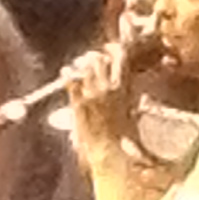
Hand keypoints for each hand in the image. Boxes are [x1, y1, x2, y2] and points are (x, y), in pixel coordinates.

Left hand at [60, 47, 131, 166]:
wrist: (108, 151)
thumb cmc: (122, 139)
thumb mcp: (132, 116)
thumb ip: (130, 102)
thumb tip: (134, 96)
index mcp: (124, 89)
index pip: (121, 59)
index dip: (114, 50)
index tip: (109, 48)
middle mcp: (108, 88)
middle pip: (100, 59)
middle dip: (94, 57)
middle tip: (90, 58)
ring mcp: (92, 94)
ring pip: (85, 68)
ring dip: (81, 64)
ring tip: (78, 64)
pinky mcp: (78, 102)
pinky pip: (71, 81)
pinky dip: (67, 74)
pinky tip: (64, 72)